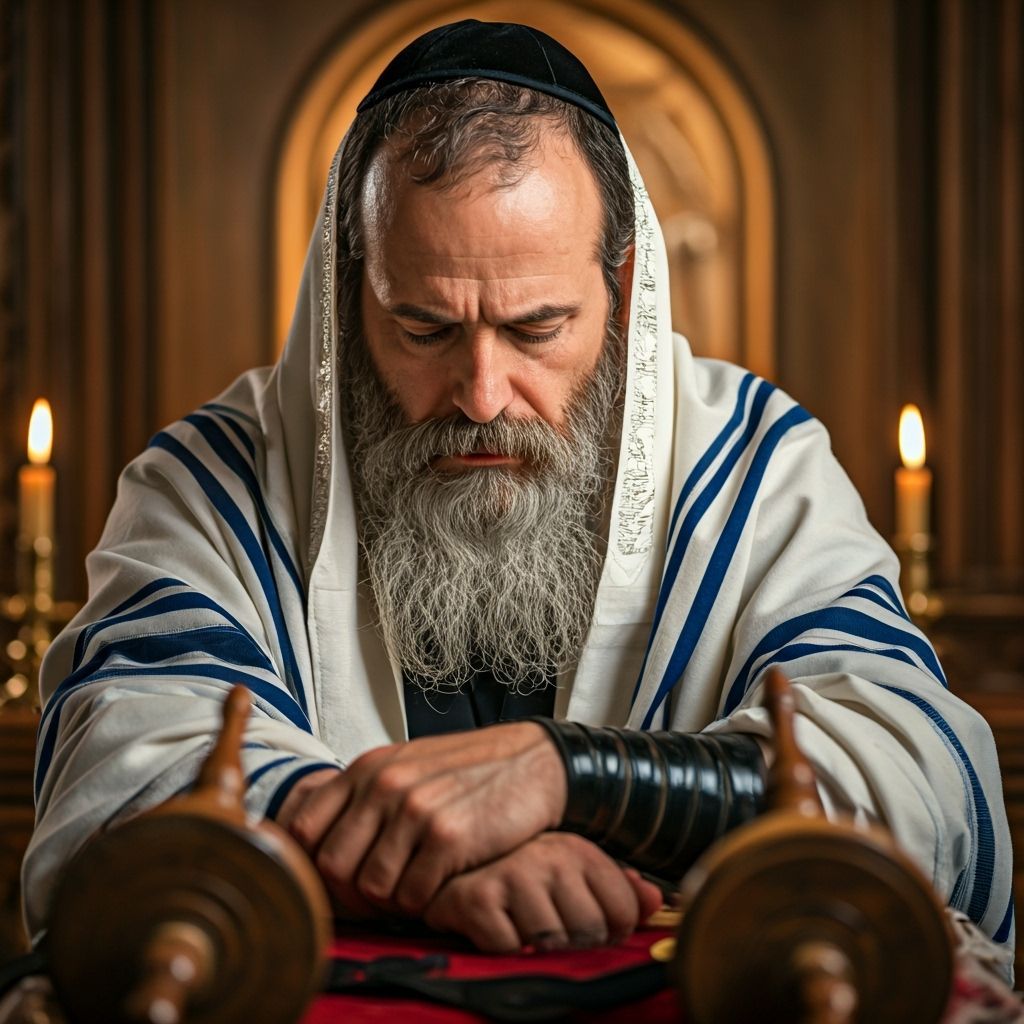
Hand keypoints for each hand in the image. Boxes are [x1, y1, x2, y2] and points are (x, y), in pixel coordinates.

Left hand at [280, 723, 567, 914]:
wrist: (534, 762)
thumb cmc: (470, 770)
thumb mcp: (408, 766)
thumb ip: (365, 797)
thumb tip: (321, 845)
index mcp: (368, 767)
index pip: (304, 830)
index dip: (313, 866)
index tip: (338, 880)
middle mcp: (384, 786)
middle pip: (333, 867)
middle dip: (353, 893)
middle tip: (382, 895)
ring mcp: (415, 811)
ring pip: (372, 888)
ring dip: (393, 899)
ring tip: (420, 884)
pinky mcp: (448, 838)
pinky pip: (414, 896)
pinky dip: (426, 902)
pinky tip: (444, 881)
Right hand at [423, 832, 663, 952]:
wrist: (451, 865)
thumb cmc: (516, 872)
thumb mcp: (570, 871)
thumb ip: (617, 887)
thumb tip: (656, 900)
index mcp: (577, 849)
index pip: (623, 909)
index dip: (610, 930)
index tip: (590, 926)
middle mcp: (550, 857)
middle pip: (591, 931)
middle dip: (573, 942)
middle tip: (550, 925)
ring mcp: (514, 875)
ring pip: (553, 942)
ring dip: (537, 945)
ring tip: (523, 923)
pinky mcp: (480, 899)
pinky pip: (511, 949)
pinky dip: (504, 949)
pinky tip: (497, 926)